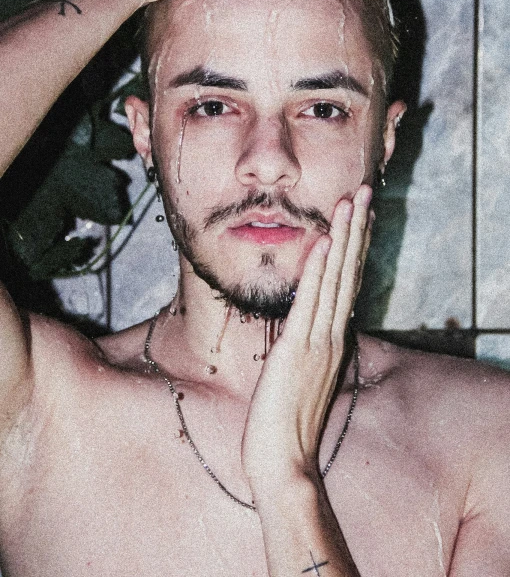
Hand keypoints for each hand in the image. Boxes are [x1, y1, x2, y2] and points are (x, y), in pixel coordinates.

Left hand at [241, 185, 372, 495]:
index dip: (354, 246)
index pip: (347, 283)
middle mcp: (331, 335)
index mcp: (331, 338)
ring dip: (342, 238)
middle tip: (364, 191)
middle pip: (348, 272)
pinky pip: (309, 304)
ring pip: (334, 280)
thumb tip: (302, 326)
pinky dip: (316, 272)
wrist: (282, 461)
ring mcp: (317, 341)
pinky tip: (322, 243)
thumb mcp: (302, 376)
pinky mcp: (297, 351)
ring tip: (350, 201)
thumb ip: (307, 347)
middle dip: (356, 229)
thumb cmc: (286, 422)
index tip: (359, 215)